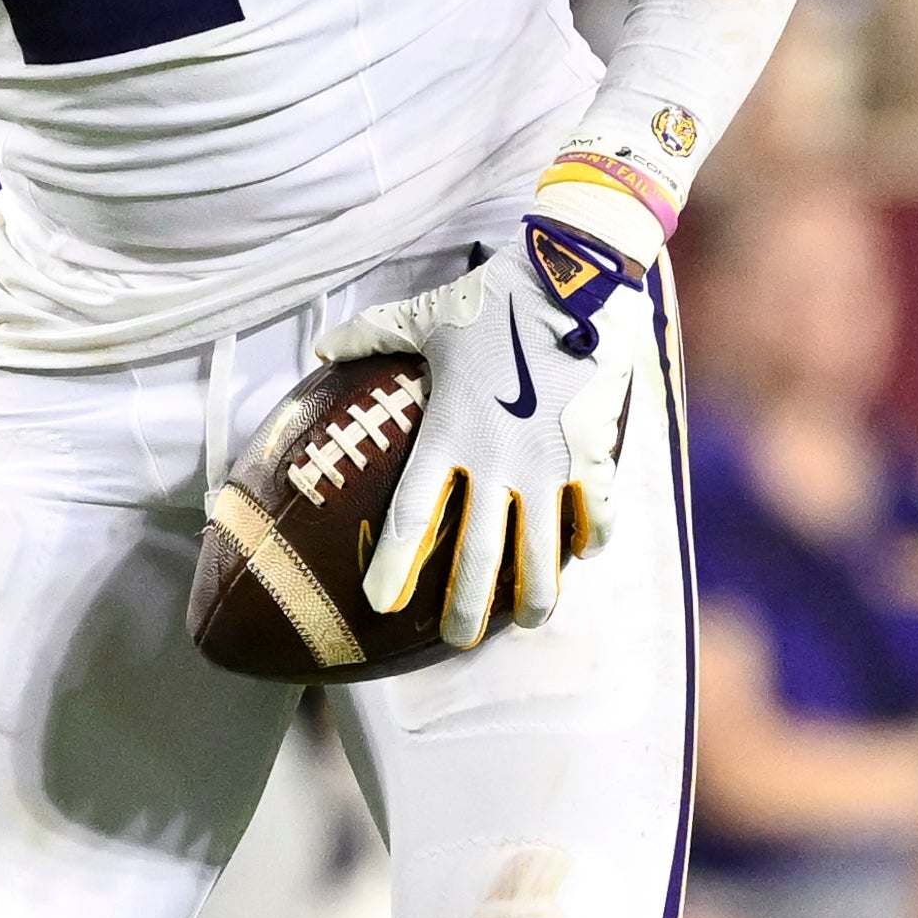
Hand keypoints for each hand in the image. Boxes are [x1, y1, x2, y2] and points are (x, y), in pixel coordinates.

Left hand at [313, 217, 651, 647]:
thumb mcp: (424, 315)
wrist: (573, 278)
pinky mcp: (594, 454)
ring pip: (544, 552)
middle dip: (468, 606)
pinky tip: (584, 556)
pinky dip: (591, 539)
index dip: (396, 562)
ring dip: (537, 593)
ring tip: (531, 620)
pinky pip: (596, 514)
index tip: (379, 602)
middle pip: (480, 554)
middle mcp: (499, 461)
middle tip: (457, 639)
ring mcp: (551, 464)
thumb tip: (321, 348)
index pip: (414, 513)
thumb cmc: (493, 297)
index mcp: (450, 432)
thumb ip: (370, 336)